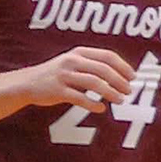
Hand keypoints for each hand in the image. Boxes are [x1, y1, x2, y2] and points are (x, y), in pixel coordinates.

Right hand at [13, 43, 134, 114]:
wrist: (27, 83)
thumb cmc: (56, 74)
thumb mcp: (72, 62)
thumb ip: (92, 65)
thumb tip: (120, 76)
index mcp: (79, 52)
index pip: (107, 56)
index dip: (123, 66)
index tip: (133, 77)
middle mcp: (72, 61)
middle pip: (103, 70)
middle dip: (120, 81)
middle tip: (129, 91)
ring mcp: (64, 75)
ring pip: (94, 83)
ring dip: (110, 93)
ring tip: (120, 100)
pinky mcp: (57, 90)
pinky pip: (79, 98)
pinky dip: (92, 104)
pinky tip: (100, 108)